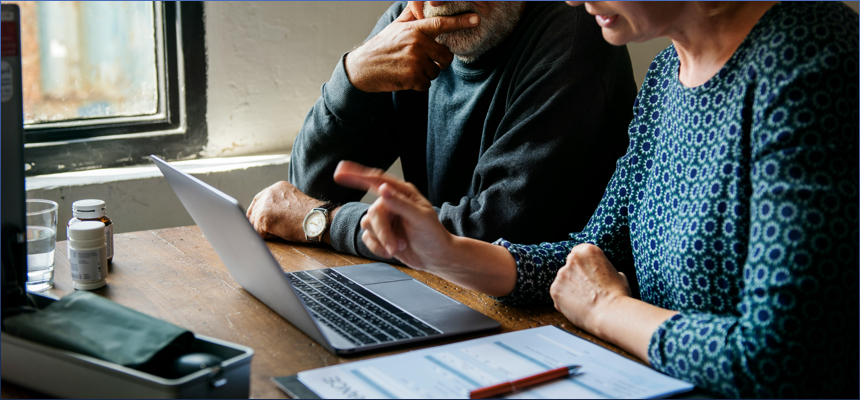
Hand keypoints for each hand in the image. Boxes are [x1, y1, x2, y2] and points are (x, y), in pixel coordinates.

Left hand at [246, 181, 331, 242]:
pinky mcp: (263, 217)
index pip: (258, 199)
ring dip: (264, 230)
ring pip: (254, 222)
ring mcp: (265, 204)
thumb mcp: (293, 203)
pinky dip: (267, 236)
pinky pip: (258, 232)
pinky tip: (281, 233)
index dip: (256, 212)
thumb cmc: (310, 216)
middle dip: (257, 223)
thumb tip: (266, 216)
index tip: (255, 221)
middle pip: (254, 211)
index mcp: (277, 187)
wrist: (318, 221)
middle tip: (267, 232)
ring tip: (281, 229)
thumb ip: (279, 204)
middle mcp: (269, 192)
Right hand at [333, 161, 453, 270]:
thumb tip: (383, 189)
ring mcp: (385, 219)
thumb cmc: (433, 235)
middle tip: (395, 246)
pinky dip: (377, 247)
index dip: (357, 174)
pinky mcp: (380, 234)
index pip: (377, 180)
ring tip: (398, 247)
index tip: (340, 171)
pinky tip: (391, 252)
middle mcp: (391, 203)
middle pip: (373, 212)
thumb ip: (401, 204)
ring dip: (382, 240)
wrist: (436, 258)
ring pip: (368, 225)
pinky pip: (366, 238)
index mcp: (402, 193)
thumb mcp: (420, 218)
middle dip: (383, 232)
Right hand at [344, 5, 478, 91]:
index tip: (476, 19)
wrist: (362, 69)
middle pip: (445, 55)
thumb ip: (411, 17)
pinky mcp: (412, 77)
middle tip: (423, 60)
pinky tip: (406, 77)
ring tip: (409, 68)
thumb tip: (420, 4)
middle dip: (439, 61)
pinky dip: (419, 84)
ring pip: (436, 71)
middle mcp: (417, 43)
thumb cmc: (381, 47)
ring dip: (426, 73)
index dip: (460, 22)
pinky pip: (427, 84)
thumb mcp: (395, 27)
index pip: (441, 24)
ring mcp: (415, 60)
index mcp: (414, 29)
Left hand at [550, 244, 631, 334]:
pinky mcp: (554, 289)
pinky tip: (576, 306)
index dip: (583, 265)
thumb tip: (604, 274)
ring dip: (569, 288)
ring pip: (563, 280)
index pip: (579, 252)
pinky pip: (558, 293)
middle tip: (587, 290)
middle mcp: (572, 259)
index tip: (587, 274)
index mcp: (588, 251)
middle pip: (570, 266)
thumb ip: (605, 270)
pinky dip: (564, 300)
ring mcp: (561, 274)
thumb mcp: (618, 275)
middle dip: (575, 277)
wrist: (609, 313)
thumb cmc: (617, 295)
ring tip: (583, 300)